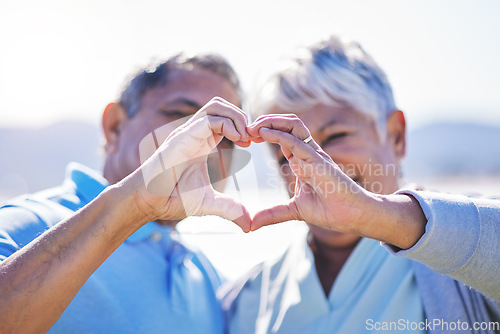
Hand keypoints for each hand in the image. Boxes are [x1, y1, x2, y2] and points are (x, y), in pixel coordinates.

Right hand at [129, 97, 252, 231]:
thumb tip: (248, 225)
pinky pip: (209, 119)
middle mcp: (195, 134)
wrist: (149, 202)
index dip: (243, 127)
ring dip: (236, 116)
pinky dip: (228, 124)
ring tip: (245, 137)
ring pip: (216, 105)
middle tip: (252, 137)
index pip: (224, 119)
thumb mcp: (209, 203)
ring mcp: (188, 133)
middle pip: (221, 106)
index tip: (253, 143)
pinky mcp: (183, 137)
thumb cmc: (172, 199)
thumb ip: (230, 209)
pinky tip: (237, 140)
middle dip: (242, 117)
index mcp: (202, 143)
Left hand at [247, 114, 374, 232]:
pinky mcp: (318, 160)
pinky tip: (263, 133)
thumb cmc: (330, 210)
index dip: (263, 133)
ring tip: (253, 127)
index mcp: (301, 161)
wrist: (351, 216)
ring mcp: (313, 155)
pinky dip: (278, 134)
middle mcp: (307, 153)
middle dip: (265, 121)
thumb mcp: (293, 211)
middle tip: (244, 129)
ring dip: (271, 121)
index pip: (281, 136)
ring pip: (293, 125)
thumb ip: (272, 214)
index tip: (245, 138)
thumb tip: (250, 225)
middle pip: (286, 124)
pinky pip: (297, 142)